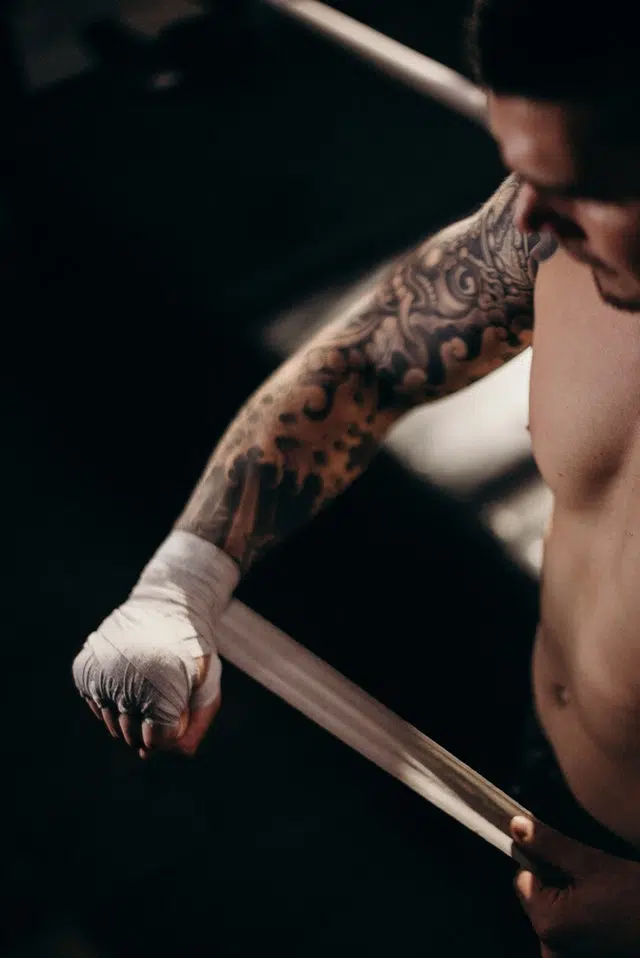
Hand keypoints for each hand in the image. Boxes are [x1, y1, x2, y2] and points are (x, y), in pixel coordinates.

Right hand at [72, 531, 238, 759]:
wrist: (167, 605)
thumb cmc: (191, 649)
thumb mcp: (207, 685)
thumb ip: (194, 725)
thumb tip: (165, 754)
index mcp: (161, 685)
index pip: (156, 740)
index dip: (173, 729)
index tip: (181, 705)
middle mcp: (124, 680)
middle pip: (132, 736)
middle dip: (152, 725)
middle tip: (165, 694)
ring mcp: (100, 674)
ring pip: (112, 724)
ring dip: (131, 714)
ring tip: (147, 683)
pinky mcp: (84, 669)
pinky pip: (96, 706)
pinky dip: (112, 701)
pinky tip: (128, 678)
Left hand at [510, 814, 639, 956]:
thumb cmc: (633, 895)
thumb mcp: (589, 862)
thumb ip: (548, 844)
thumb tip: (515, 826)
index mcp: (546, 923)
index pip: (523, 879)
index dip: (543, 863)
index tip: (570, 860)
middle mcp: (550, 946)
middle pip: (537, 897)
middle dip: (556, 882)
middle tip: (589, 879)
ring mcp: (566, 955)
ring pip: (553, 910)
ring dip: (569, 896)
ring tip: (598, 894)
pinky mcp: (582, 955)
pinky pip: (567, 927)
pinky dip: (578, 914)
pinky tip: (600, 909)